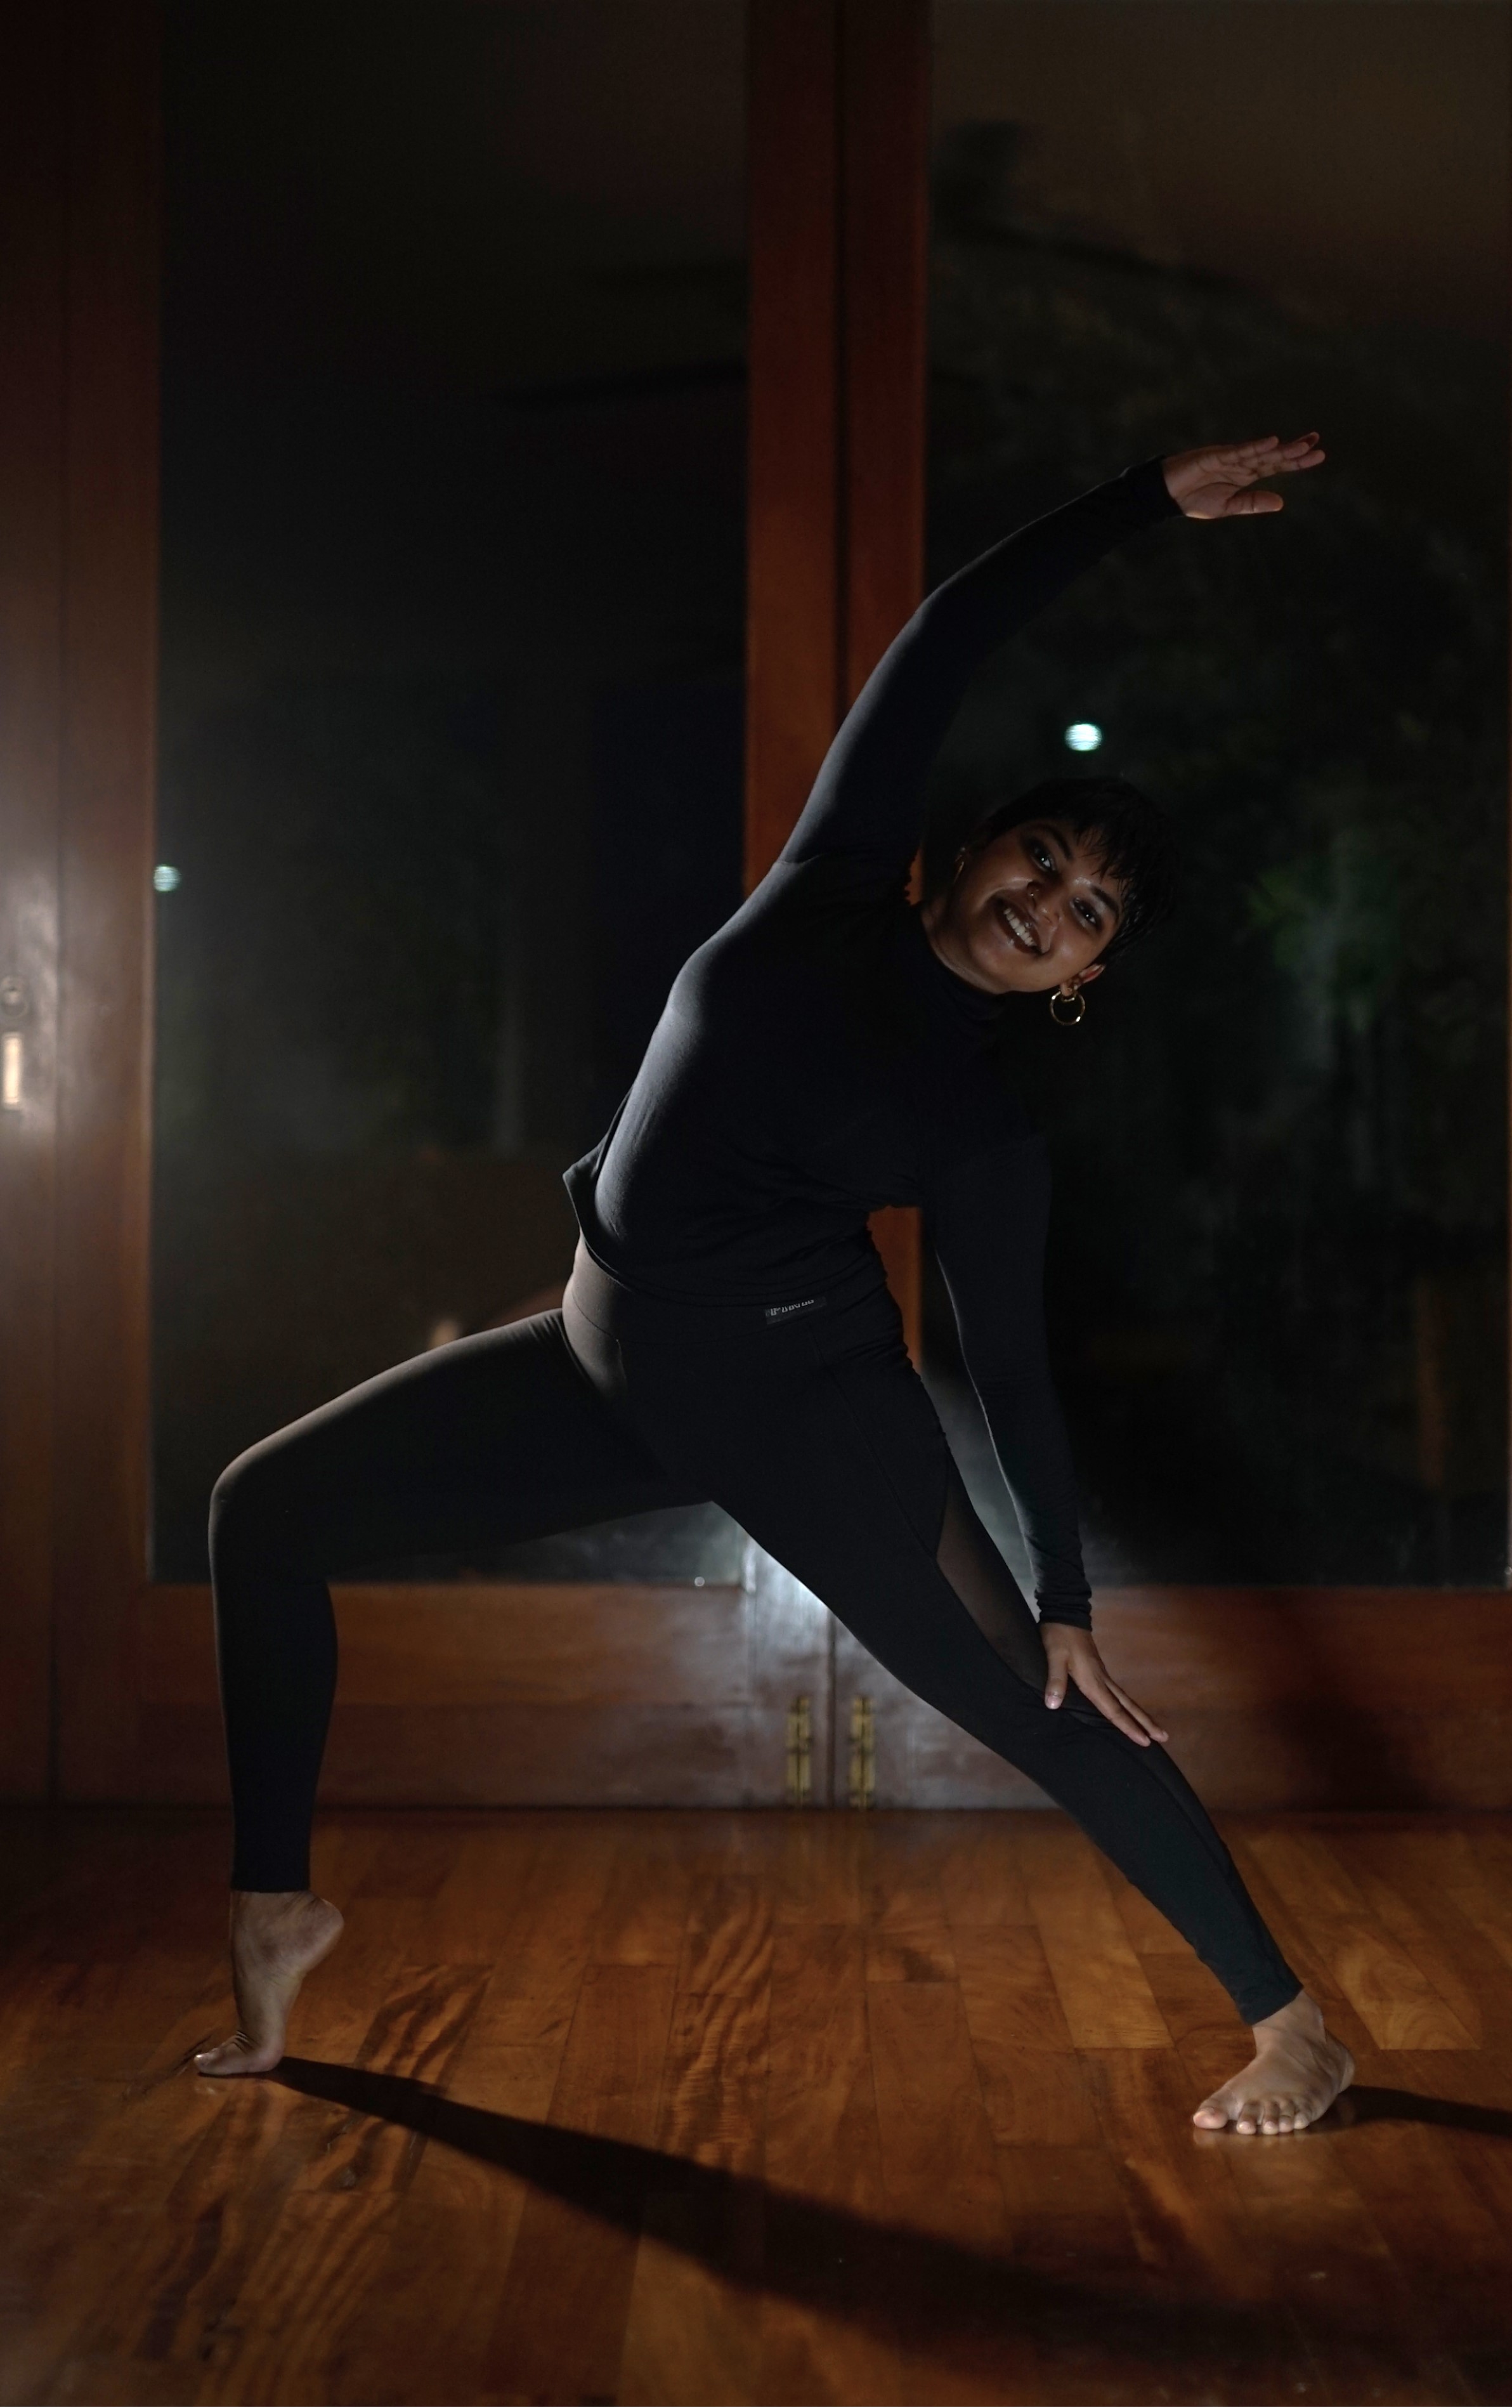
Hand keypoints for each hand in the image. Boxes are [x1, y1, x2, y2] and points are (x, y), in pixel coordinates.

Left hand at [1040, 1622, 1168, 1745]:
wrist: (1066, 1613)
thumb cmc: (1059, 1635)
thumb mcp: (1053, 1656)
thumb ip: (1055, 1680)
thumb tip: (1053, 1705)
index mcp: (1093, 1680)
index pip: (1113, 1709)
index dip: (1128, 1726)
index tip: (1146, 1741)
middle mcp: (1102, 1679)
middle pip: (1127, 1705)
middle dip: (1145, 1722)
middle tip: (1164, 1737)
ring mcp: (1102, 1674)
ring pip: (1124, 1699)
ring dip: (1139, 1714)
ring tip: (1153, 1728)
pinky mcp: (1098, 1671)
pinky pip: (1117, 1693)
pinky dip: (1126, 1705)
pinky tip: (1127, 1710)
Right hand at [1163, 433, 1323, 520]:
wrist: (1167, 495)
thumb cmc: (1193, 500)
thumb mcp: (1226, 506)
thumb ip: (1252, 503)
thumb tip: (1282, 502)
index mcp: (1245, 476)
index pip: (1275, 465)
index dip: (1295, 460)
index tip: (1316, 454)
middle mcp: (1241, 464)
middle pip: (1273, 456)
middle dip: (1294, 450)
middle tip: (1317, 444)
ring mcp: (1229, 458)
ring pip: (1260, 452)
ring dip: (1281, 449)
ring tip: (1303, 445)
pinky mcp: (1215, 455)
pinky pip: (1238, 451)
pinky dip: (1255, 447)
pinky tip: (1271, 443)